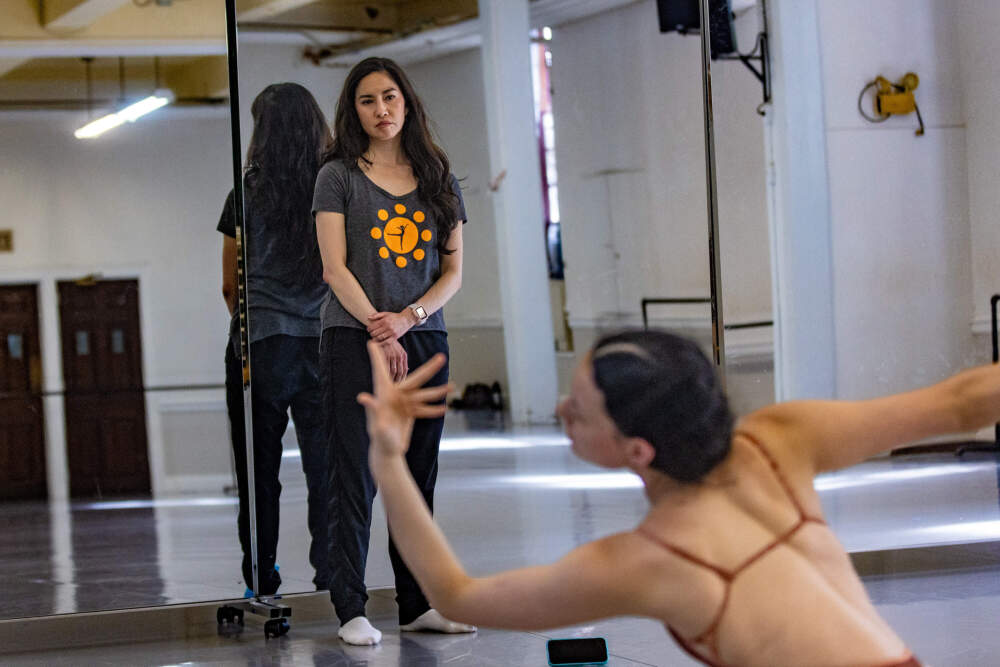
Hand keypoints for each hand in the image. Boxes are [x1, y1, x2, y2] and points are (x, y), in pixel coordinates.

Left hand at [358, 341, 450, 457]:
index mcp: (384, 394)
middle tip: (442, 358)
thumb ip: (373, 410)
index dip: (376, 357)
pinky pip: (425, 409)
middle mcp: (396, 395)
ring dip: (439, 391)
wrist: (387, 452)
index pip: (380, 371)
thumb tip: (363, 397)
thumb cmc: (379, 439)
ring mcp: (405, 404)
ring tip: (453, 387)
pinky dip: (434, 409)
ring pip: (425, 394)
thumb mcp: (377, 425)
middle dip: (429, 369)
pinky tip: (445, 408)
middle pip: (416, 379)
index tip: (371, 341)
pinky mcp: (411, 413)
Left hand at [368, 311, 414, 342]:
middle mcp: (388, 326)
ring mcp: (392, 332)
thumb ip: (377, 315)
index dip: (368, 329)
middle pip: (375, 333)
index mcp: (384, 320)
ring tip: (375, 337)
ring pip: (380, 338)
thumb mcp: (386, 314)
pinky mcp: (395, 337)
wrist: (406, 320)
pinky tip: (380, 342)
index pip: (373, 326)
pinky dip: (382, 343)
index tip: (368, 329)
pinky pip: (387, 342)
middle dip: (371, 334)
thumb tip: (368, 317)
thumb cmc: (395, 317)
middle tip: (372, 333)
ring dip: (376, 338)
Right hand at [380, 338, 408, 382]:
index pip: (404, 370)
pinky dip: (386, 375)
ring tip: (389, 386)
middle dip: (397, 381)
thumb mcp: (398, 350)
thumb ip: (402, 360)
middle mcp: (399, 356)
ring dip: (391, 380)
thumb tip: (407, 370)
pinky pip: (386, 368)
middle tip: (394, 388)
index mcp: (403, 355)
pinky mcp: (385, 355)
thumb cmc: (390, 344)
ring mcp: (392, 356)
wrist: (382, 335)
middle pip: (400, 372)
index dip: (402, 379)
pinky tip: (384, 380)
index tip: (400, 385)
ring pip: (393, 372)